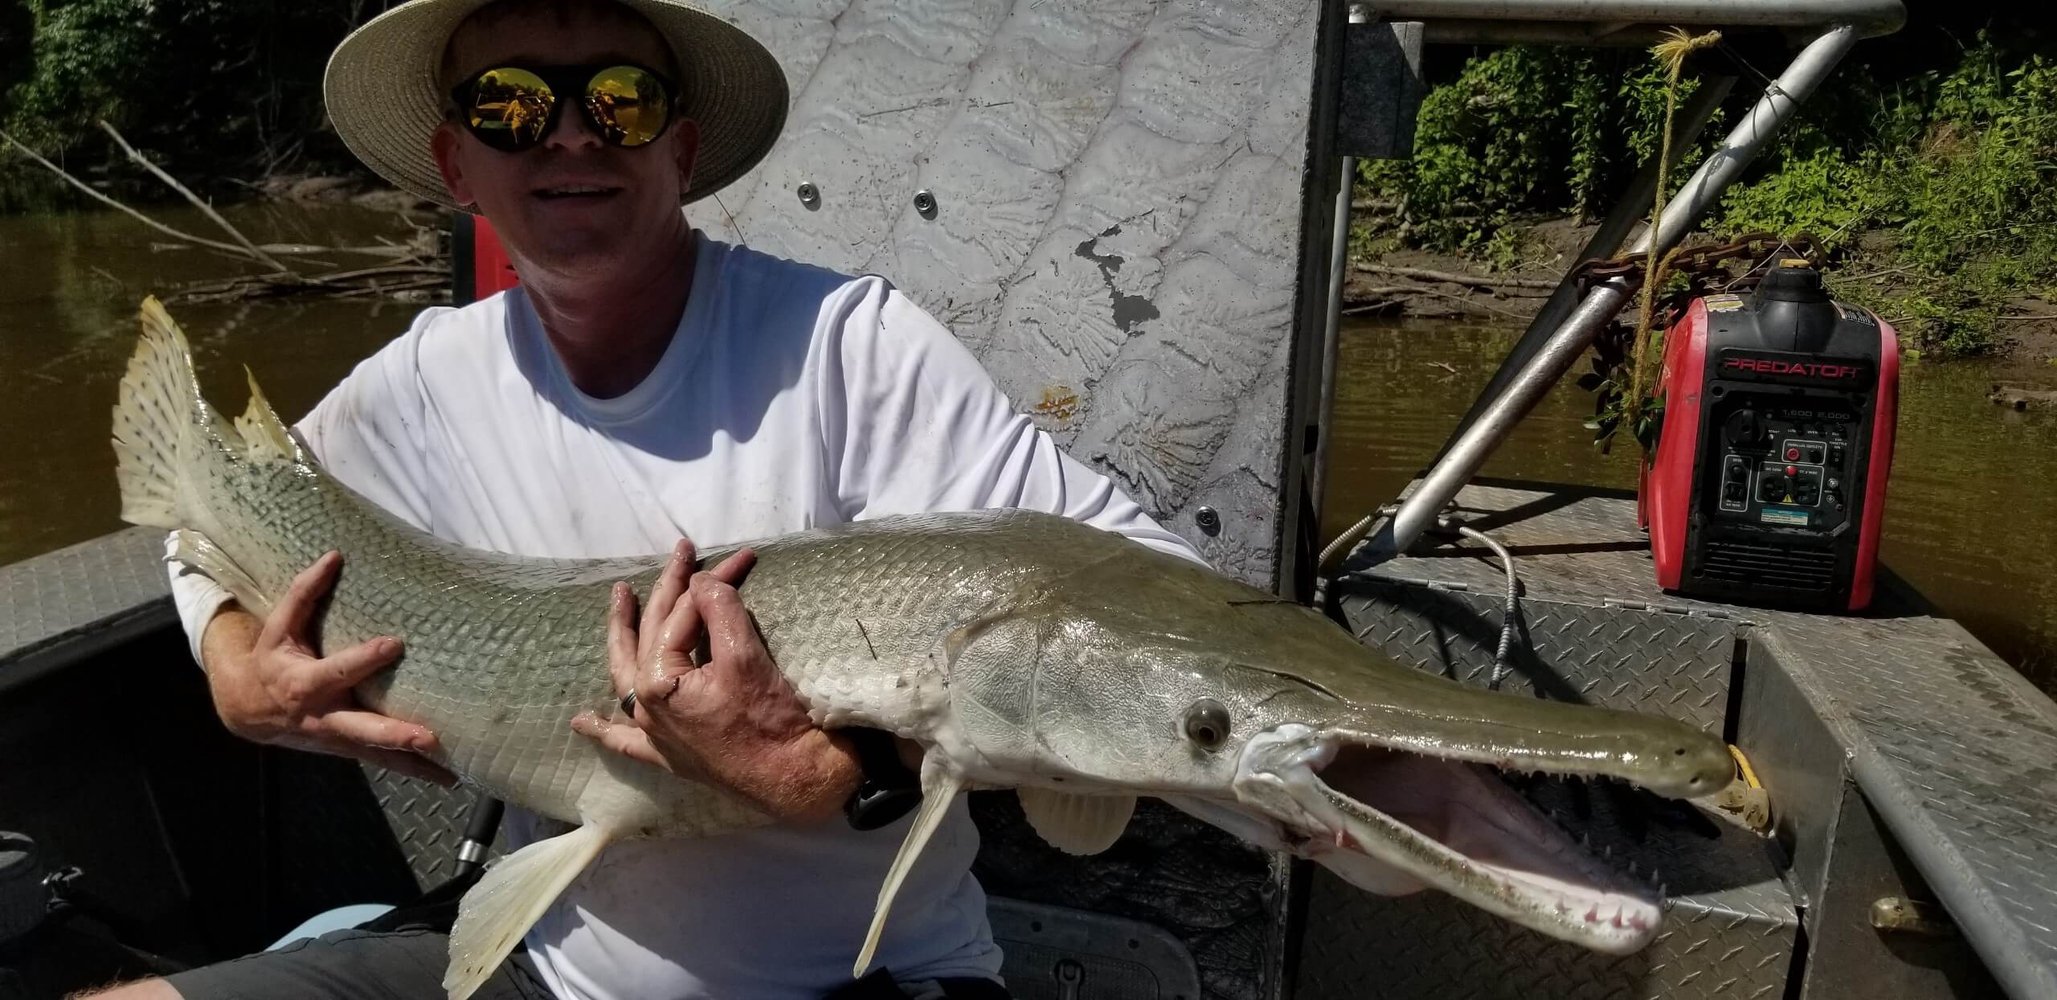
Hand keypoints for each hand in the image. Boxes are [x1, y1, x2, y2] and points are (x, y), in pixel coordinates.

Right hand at [201, 551, 453, 785]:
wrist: (248, 709)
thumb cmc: (272, 659)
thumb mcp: (278, 627)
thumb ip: (303, 594)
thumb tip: (335, 555)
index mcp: (304, 683)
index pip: (338, 670)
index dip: (364, 658)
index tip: (394, 643)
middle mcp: (324, 716)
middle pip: (362, 729)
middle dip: (394, 734)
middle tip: (429, 737)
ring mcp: (339, 739)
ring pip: (378, 755)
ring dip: (415, 765)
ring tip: (453, 774)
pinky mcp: (351, 750)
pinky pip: (385, 763)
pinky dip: (416, 772)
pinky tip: (451, 779)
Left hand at [571, 539, 859, 823]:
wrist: (795, 779)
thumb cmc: (771, 720)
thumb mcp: (746, 657)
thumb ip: (719, 611)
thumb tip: (701, 582)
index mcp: (660, 682)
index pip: (682, 617)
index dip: (711, 582)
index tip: (741, 559)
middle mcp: (648, 709)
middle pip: (649, 635)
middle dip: (665, 589)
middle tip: (680, 553)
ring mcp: (656, 734)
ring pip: (626, 677)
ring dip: (622, 637)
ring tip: (620, 600)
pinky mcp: (670, 756)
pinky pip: (627, 742)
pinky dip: (603, 730)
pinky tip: (583, 722)